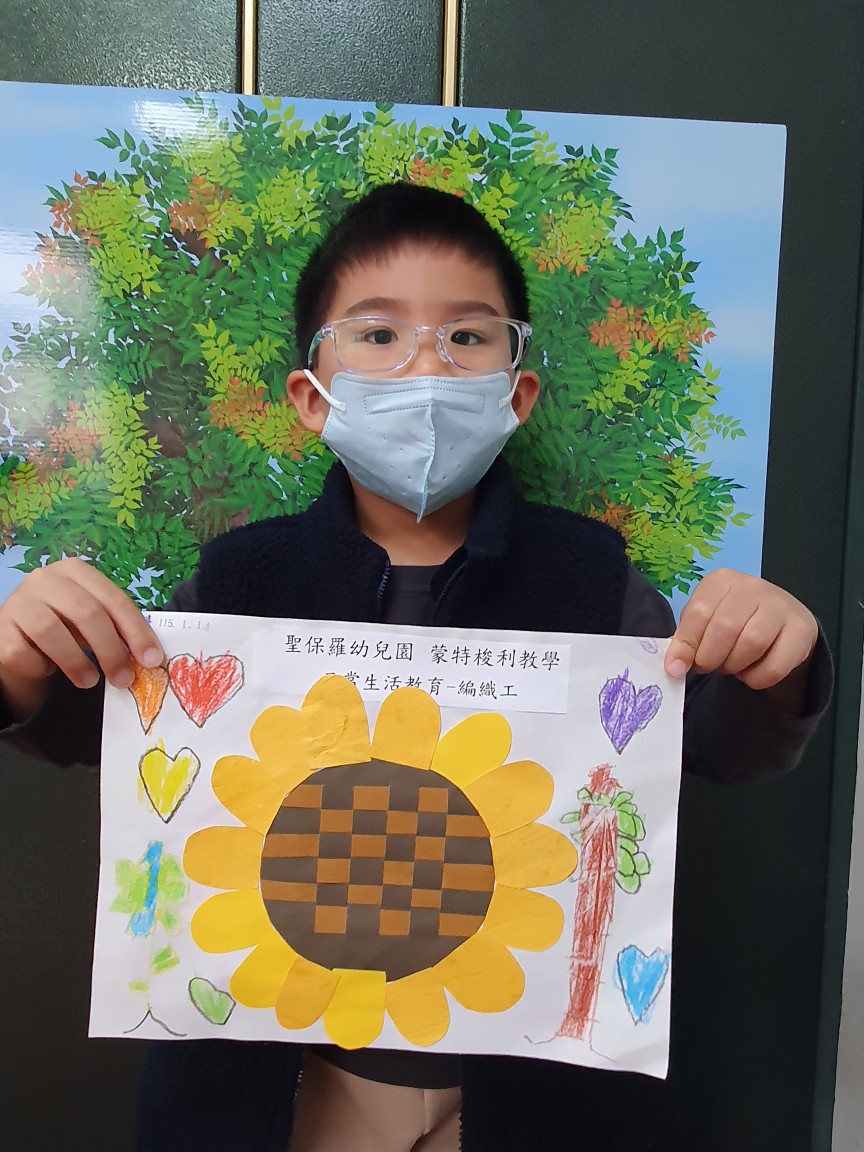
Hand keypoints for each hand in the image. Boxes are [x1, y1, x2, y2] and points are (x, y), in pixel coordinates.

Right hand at [0, 558, 163, 717]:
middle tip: (123, 679)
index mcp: (76, 571)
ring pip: (50, 631)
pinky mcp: (0, 629)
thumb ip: (117, 630)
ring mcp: (19, 602)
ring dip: (76, 661)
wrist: (20, 636)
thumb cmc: (66, 627)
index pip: (113, 599)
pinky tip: (49, 671)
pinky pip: (21, 652)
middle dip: (110, 650)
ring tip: (90, 681)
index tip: (152, 660)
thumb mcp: (93, 622)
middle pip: (86, 612)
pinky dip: (39, 667)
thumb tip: (148, 658)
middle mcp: (45, 579)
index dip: (136, 631)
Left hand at [664, 568, 817, 689]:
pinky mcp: (802, 630)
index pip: (698, 613)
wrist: (778, 622)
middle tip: (710, 666)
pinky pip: (775, 665)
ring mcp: (780, 605)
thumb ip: (686, 640)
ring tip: (731, 666)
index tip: (676, 668)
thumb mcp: (704, 623)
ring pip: (751, 644)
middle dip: (710, 658)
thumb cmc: (732, 621)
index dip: (685, 645)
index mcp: (722, 581)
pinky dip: (756, 678)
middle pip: (724, 629)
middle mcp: (753, 586)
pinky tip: (751, 673)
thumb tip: (674, 667)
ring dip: (734, 666)